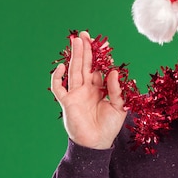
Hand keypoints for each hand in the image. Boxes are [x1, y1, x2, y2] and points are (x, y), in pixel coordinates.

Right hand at [50, 31, 126, 148]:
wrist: (97, 144)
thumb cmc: (109, 127)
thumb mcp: (119, 107)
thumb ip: (117, 90)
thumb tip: (114, 71)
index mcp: (99, 89)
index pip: (98, 68)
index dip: (99, 57)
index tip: (103, 43)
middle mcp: (86, 89)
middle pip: (84, 65)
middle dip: (84, 50)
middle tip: (84, 34)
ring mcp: (75, 94)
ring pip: (74, 71)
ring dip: (75, 56)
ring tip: (76, 40)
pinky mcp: (67, 102)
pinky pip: (58, 88)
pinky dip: (58, 78)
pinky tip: (62, 66)